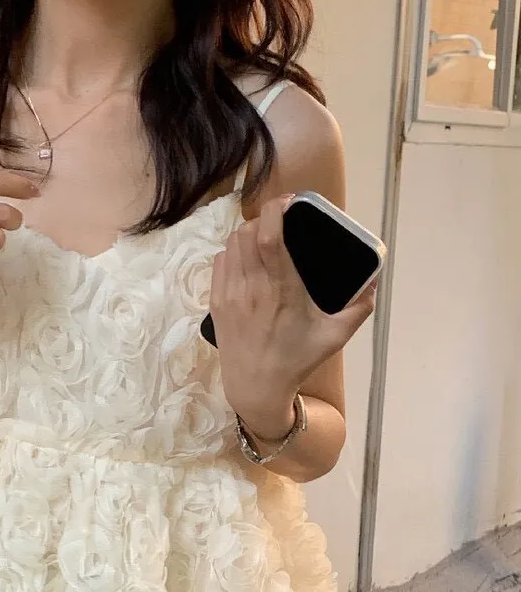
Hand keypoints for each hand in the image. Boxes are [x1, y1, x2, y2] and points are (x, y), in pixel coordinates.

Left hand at [210, 197, 376, 438]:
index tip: (290, 202)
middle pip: (249, 231)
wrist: (255, 389)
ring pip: (232, 243)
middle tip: (282, 223)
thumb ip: (359, 308)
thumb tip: (375, 281)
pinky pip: (220, 260)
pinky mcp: (217, 301)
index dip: (276, 210)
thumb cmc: (296, 361)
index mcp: (281, 292)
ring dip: (249, 233)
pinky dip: (234, 251)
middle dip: (266, 219)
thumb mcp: (335, 337)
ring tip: (265, 239)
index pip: (269, 238)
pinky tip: (248, 258)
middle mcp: (252, 289)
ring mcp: (230, 294)